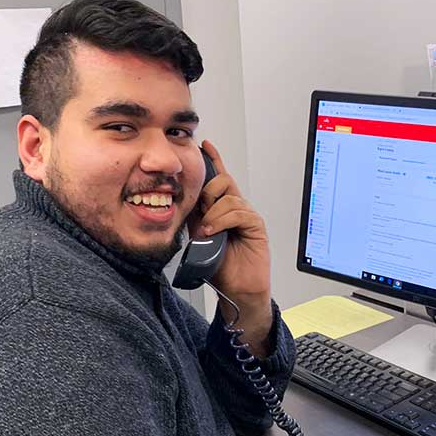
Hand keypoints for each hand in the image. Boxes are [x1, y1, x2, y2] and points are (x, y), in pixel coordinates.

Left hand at [191, 140, 272, 354]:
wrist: (236, 290)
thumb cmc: (219, 267)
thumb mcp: (197, 238)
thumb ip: (193, 218)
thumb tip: (180, 202)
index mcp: (221, 209)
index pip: (218, 178)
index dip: (213, 160)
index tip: (204, 145)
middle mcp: (235, 209)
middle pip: (222, 181)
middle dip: (207, 193)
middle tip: (200, 214)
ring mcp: (247, 216)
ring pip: (228, 197)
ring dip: (212, 214)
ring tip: (205, 233)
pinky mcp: (256, 226)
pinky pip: (238, 212)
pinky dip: (221, 221)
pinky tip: (213, 232)